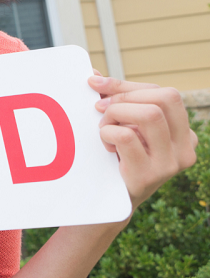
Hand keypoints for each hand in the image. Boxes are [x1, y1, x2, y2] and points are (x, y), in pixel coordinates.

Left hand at [91, 75, 196, 209]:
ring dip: (116, 114)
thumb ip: (114, 100)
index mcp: (184, 132)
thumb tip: (93, 74)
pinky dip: (107, 134)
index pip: (166, 94)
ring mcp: (170, 164)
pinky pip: (126, 136)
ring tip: (104, 129)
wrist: (109, 202)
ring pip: (149, 114)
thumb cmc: (116, 157)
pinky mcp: (148, 175)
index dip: (129, 86)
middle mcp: (185, 147)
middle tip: (100, 110)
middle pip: (166, 98)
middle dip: (125, 97)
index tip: (97, 85)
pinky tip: (105, 147)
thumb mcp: (123, 125)